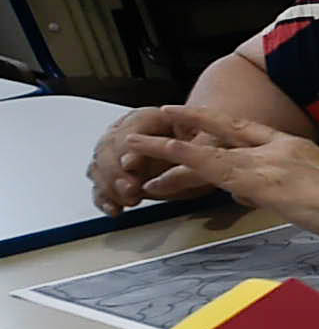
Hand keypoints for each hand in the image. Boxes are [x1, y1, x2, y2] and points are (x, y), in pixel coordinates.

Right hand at [89, 104, 246, 212]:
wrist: (209, 145)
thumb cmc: (209, 140)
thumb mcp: (208, 147)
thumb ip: (185, 161)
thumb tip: (155, 183)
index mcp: (150, 118)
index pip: (130, 129)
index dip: (127, 148)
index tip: (130, 165)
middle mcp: (129, 132)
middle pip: (108, 147)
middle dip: (116, 171)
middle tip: (131, 189)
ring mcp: (120, 152)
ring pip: (100, 166)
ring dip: (109, 186)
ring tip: (129, 201)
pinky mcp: (120, 174)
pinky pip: (102, 185)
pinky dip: (104, 198)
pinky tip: (114, 210)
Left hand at [119, 118, 318, 240]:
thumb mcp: (314, 187)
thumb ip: (281, 186)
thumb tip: (254, 194)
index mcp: (290, 146)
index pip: (244, 129)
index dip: (214, 120)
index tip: (189, 113)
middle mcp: (274, 149)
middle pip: (220, 130)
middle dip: (185, 122)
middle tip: (152, 116)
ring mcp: (266, 164)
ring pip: (206, 153)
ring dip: (167, 149)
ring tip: (135, 146)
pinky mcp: (261, 184)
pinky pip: (215, 175)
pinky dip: (186, 170)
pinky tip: (161, 172)